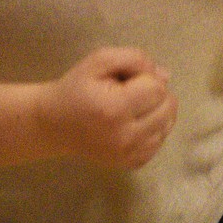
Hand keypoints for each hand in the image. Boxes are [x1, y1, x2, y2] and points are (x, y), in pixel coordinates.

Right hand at [36, 47, 177, 170]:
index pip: (157, 89)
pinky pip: (159, 142)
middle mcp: (125, 137)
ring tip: (133, 104)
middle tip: (131, 89)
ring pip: (167, 126)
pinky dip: (153, 128)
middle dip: (155, 92)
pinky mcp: (131, 164)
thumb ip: (134, 59)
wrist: (55, 125)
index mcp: (115, 110)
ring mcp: (129, 155)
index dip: (146, 76)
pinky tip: (134, 120)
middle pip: (168, 108)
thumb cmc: (76, 88)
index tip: (127, 77)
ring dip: (156, 110)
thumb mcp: (98, 61)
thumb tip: (165, 76)